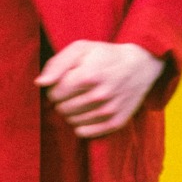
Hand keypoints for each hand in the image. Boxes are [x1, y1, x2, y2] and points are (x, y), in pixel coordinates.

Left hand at [35, 41, 164, 137]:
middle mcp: (99, 95)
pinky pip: (85, 133)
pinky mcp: (116, 122)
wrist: (140, 66)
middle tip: (71, 91)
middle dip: (62, 100)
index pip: (55, 93)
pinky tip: (86, 112)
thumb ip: (57, 64)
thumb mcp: (81, 48)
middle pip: (62, 109)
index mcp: (88, 75)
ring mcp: (109, 110)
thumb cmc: (105, 55)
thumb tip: (40, 82)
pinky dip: (80, 124)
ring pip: (72, 121)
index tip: (62, 82)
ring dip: (71, 112)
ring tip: (80, 99)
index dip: (54, 88)